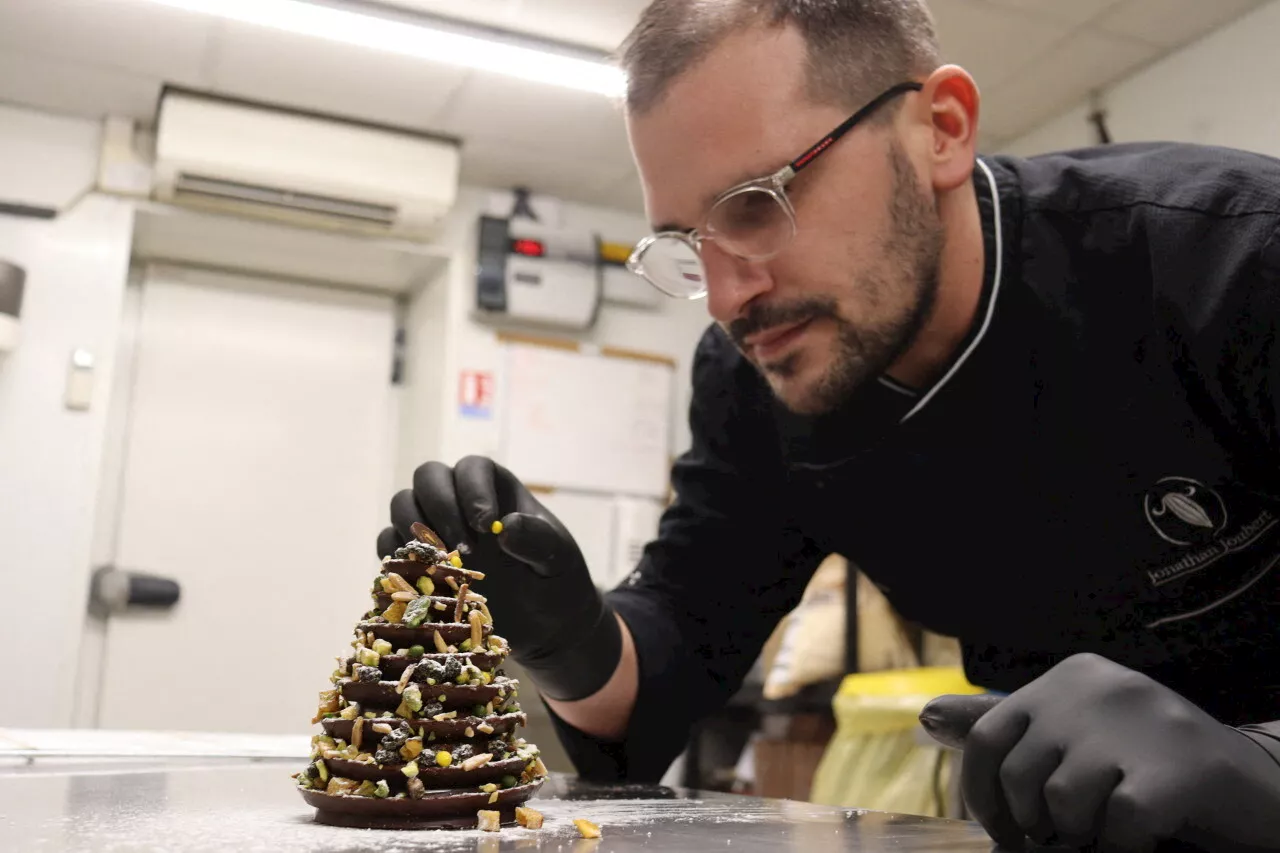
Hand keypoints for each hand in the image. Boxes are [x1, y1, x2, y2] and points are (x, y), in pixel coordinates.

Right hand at [377, 456, 620, 701]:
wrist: (544, 625)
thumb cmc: (555, 581)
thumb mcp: (559, 560)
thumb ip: (539, 540)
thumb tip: (508, 526)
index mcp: (496, 490)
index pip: (472, 467)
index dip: (473, 489)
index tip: (487, 525)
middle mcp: (460, 502)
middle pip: (428, 476)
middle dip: (439, 506)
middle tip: (462, 549)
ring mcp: (435, 530)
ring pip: (403, 504)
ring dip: (414, 528)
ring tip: (442, 564)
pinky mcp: (417, 563)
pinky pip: (390, 547)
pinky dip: (397, 558)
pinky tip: (421, 579)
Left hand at [920, 654, 1279, 851]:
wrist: (1261, 789)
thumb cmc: (1153, 767)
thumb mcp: (1076, 737)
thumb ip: (1009, 730)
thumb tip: (927, 717)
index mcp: (1070, 677)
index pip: (987, 737)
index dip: (982, 796)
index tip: (1003, 830)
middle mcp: (1099, 687)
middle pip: (1017, 776)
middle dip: (1033, 825)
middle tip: (1067, 837)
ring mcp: (1140, 723)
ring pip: (1062, 804)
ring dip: (1081, 836)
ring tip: (1110, 829)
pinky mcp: (1178, 768)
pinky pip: (1116, 826)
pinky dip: (1124, 847)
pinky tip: (1145, 836)